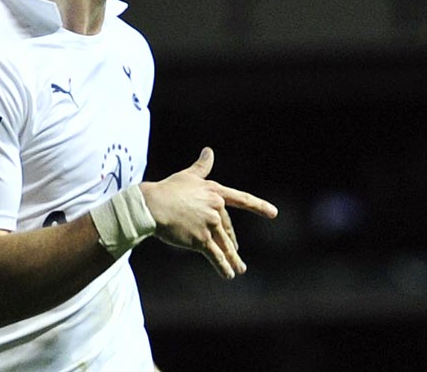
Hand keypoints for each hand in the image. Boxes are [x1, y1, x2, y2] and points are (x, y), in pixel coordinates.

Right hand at [140, 146, 276, 279]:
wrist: (153, 205)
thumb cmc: (168, 189)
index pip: (241, 199)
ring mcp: (210, 224)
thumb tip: (209, 151)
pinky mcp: (201, 240)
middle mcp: (216, 208)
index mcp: (215, 192)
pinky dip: (223, 267)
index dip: (259, 206)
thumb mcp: (188, 175)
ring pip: (225, 245)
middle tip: (236, 254)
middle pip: (228, 229)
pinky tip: (229, 275)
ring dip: (233, 259)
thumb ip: (202, 166)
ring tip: (239, 269)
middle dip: (232, 242)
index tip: (273, 213)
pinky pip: (216, 256)